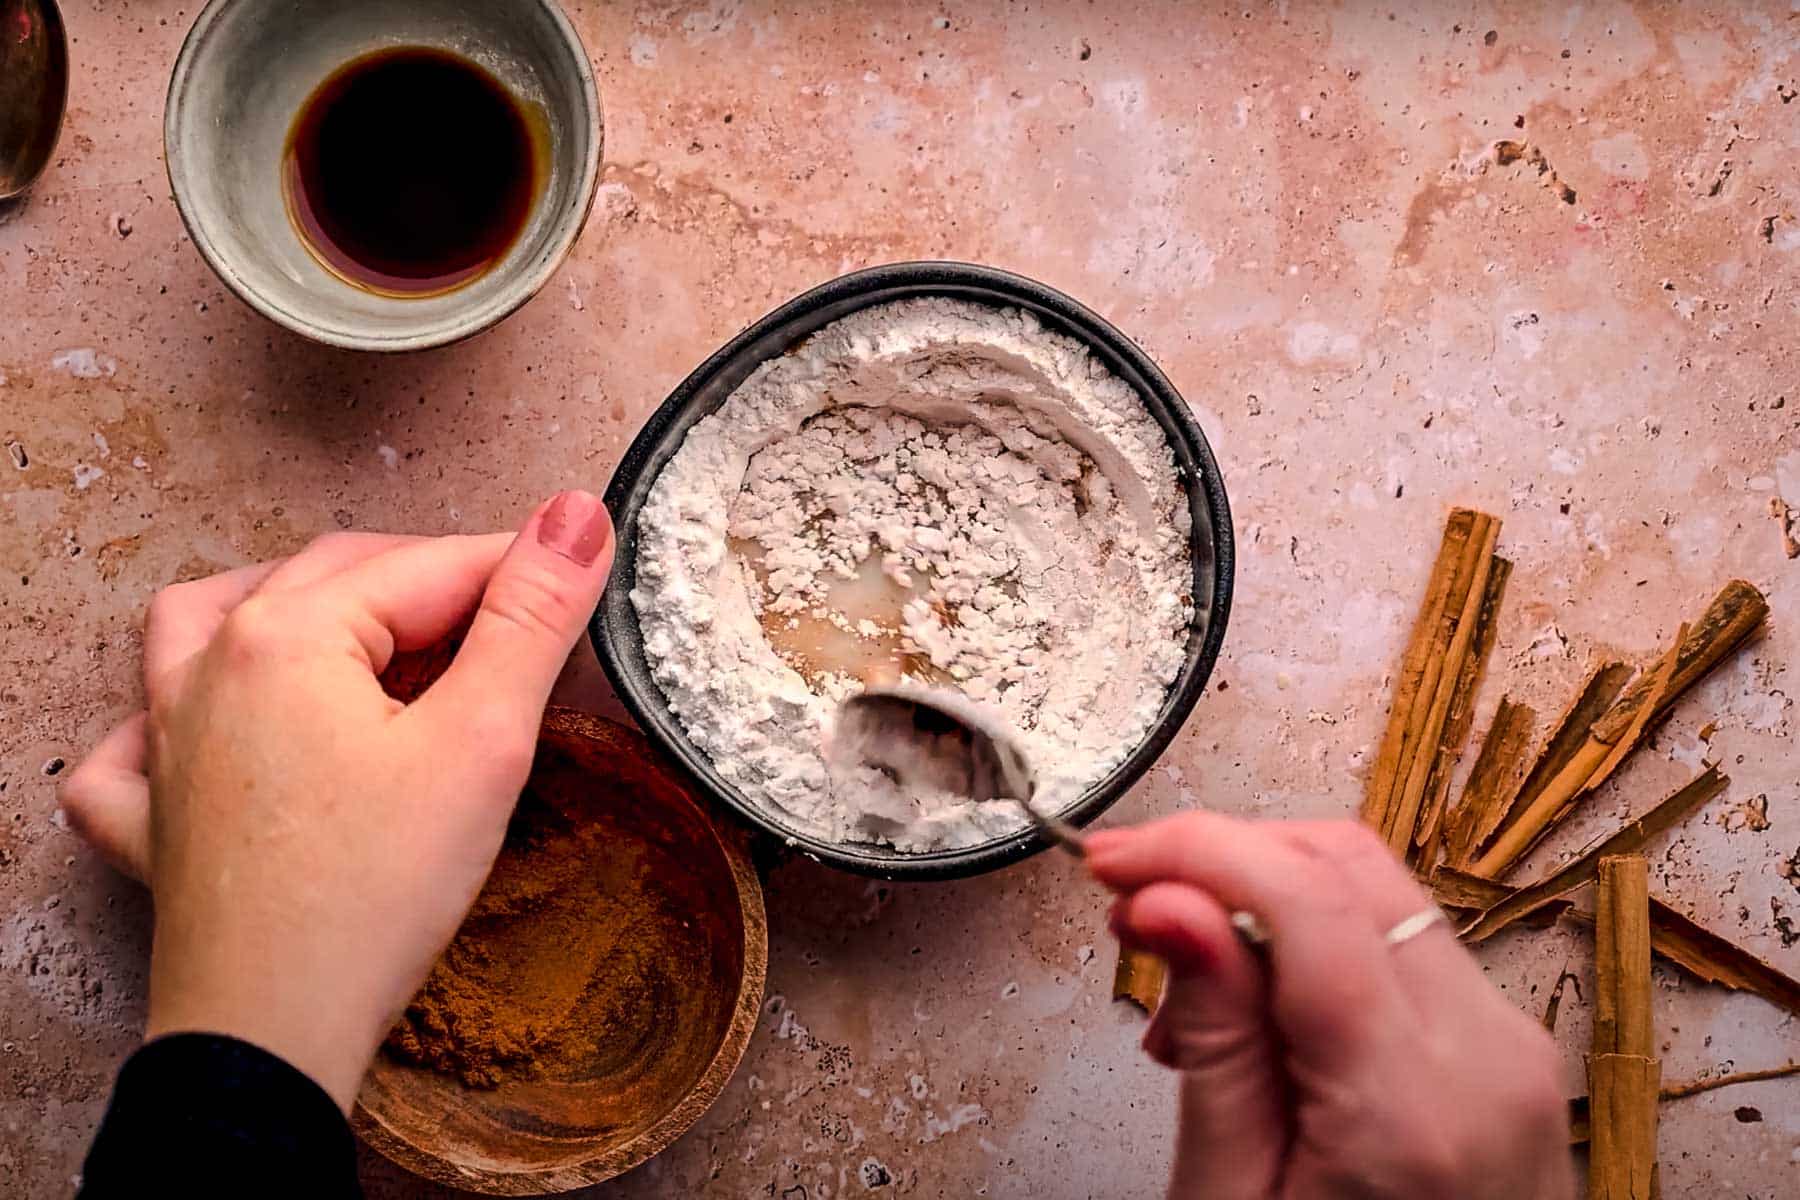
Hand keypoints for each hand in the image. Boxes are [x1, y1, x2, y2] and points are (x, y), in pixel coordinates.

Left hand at [59, 492, 614, 1111]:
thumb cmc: (375, 892)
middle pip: (335, 579)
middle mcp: (208, 665)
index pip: (430, 565)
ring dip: (297, 610)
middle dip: (431, 587)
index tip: (583, 580)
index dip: (518, 568)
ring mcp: (164, 741)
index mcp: (287, 633)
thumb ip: (530, 619)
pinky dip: (179, 715)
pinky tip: (220, 731)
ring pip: (216, 622)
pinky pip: (141, 737)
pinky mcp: (151, 816)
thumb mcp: (482, 742)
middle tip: (516, 627)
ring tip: (368, 637)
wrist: (270, 1034)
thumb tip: (576, 514)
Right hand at [1086, 815, 1572, 1199]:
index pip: (1305, 899)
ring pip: (1374, 892)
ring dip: (1262, 900)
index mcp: (1413, 1108)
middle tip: (1129, 900)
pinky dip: (1314, 945)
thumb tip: (1171, 904)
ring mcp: (1510, 1051)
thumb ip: (1214, 1045)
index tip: (1112, 860)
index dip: (1194, 850)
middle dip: (1222, 858)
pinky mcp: (1506, 1054)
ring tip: (1182, 992)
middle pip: (1346, 866)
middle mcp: (1485, 1059)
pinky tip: (1256, 1010)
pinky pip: (1401, 946)